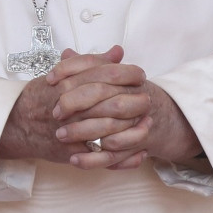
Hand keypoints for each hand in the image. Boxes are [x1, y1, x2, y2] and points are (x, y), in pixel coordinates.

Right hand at [0, 46, 144, 164]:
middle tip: (148, 98)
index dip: (128, 73)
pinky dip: (125, 156)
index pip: (106, 74)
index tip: (140, 74)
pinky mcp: (73, 152)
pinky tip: (139, 150)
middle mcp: (70, 105)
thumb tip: (118, 52)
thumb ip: (91, 62)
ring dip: (133, 127)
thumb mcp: (62, 73)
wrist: (16, 123)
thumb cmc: (41, 96)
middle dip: (135, 100)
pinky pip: (104, 157)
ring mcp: (71, 130)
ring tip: (148, 122)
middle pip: (112, 101)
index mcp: (68, 83)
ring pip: (111, 129)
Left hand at [50, 46, 202, 169]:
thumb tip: (67, 53)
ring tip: (60, 136)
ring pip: (109, 128)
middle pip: (103, 96)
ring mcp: (138, 122)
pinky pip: (114, 156)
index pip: (100, 68)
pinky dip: (93, 159)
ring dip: (82, 133)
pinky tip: (74, 159)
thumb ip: (90, 65)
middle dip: (75, 104)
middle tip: (55, 113)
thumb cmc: (128, 95)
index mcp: (129, 76)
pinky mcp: (136, 146)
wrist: (161, 119)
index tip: (51, 80)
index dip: (73, 71)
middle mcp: (136, 96)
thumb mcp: (110, 77)